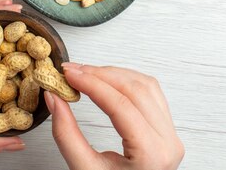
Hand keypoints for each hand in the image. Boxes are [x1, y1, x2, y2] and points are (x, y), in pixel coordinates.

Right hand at [45, 64, 184, 169]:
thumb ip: (67, 135)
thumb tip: (54, 99)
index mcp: (153, 155)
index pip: (121, 105)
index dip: (92, 84)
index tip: (70, 75)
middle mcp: (168, 142)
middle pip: (135, 90)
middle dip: (100, 75)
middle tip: (73, 71)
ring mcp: (171, 135)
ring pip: (146, 86)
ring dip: (114, 74)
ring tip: (86, 73)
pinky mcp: (166, 130)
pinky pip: (151, 93)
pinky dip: (127, 81)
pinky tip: (108, 80)